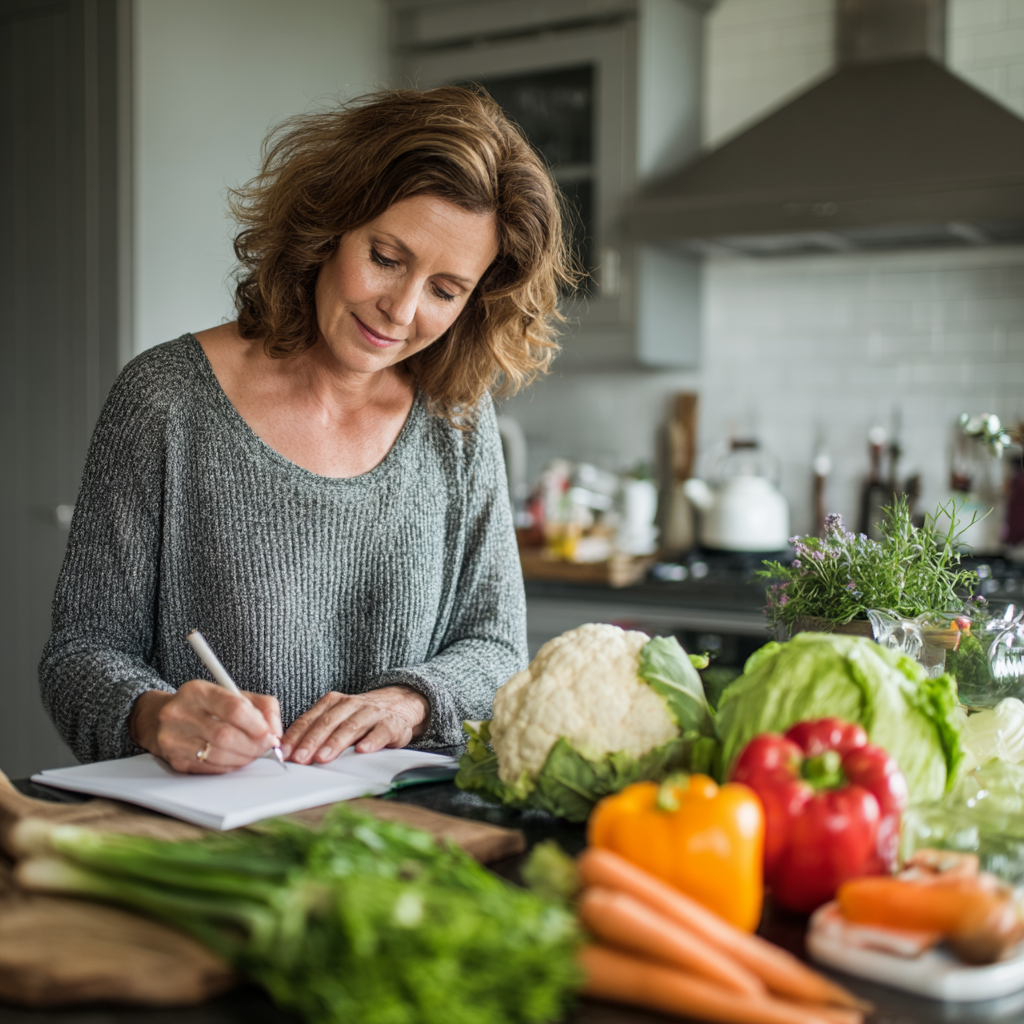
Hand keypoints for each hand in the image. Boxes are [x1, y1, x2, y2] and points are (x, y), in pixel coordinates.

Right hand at [130, 681, 282, 773]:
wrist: (158, 718)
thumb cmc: (204, 706)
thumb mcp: (231, 694)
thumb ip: (261, 706)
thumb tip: (275, 731)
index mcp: (197, 691)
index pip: (233, 708)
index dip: (257, 724)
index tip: (270, 734)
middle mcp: (180, 713)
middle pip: (226, 735)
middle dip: (253, 745)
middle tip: (267, 747)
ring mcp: (174, 738)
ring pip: (218, 754)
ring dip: (244, 758)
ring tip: (255, 753)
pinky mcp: (174, 760)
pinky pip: (210, 768)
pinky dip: (230, 766)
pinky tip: (238, 760)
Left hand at [281, 686, 429, 763]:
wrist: (398, 706)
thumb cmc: (359, 719)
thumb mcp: (336, 720)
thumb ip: (314, 733)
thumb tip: (288, 754)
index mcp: (333, 703)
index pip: (310, 719)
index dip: (296, 736)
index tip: (284, 753)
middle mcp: (351, 704)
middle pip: (328, 722)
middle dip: (312, 741)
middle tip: (300, 758)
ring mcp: (372, 713)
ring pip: (351, 726)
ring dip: (335, 742)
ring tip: (323, 758)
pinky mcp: (391, 724)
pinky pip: (380, 731)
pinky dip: (371, 741)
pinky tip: (362, 750)